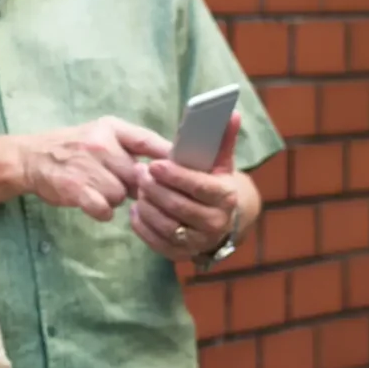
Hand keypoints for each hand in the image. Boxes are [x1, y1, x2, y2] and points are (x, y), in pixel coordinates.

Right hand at [15, 116, 172, 221]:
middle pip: (138, 176)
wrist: (30, 158)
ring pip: (122, 195)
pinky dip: (102, 211)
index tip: (181, 172)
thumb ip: (133, 144)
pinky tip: (93, 203)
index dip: (167, 158)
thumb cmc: (72, 148)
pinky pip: (105, 209)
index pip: (148, 141)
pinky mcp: (75, 189)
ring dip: (115, 198)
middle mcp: (100, 144)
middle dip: (134, 185)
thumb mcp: (101, 133)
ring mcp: (87, 167)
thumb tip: (170, 163)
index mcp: (110, 128)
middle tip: (121, 185)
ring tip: (99, 190)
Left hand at [130, 112, 247, 260]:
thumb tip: (231, 113)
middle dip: (155, 188)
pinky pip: (154, 240)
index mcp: (226, 198)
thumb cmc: (214, 183)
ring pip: (164, 223)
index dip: (175, 176)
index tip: (154, 164)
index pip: (199, 187)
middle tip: (139, 172)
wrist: (220, 219)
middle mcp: (216, 224)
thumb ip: (222, 138)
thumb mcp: (220, 162)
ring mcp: (198, 242)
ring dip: (146, 204)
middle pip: (178, 206)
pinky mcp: (180, 254)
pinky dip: (141, 224)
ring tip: (138, 188)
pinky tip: (137, 209)